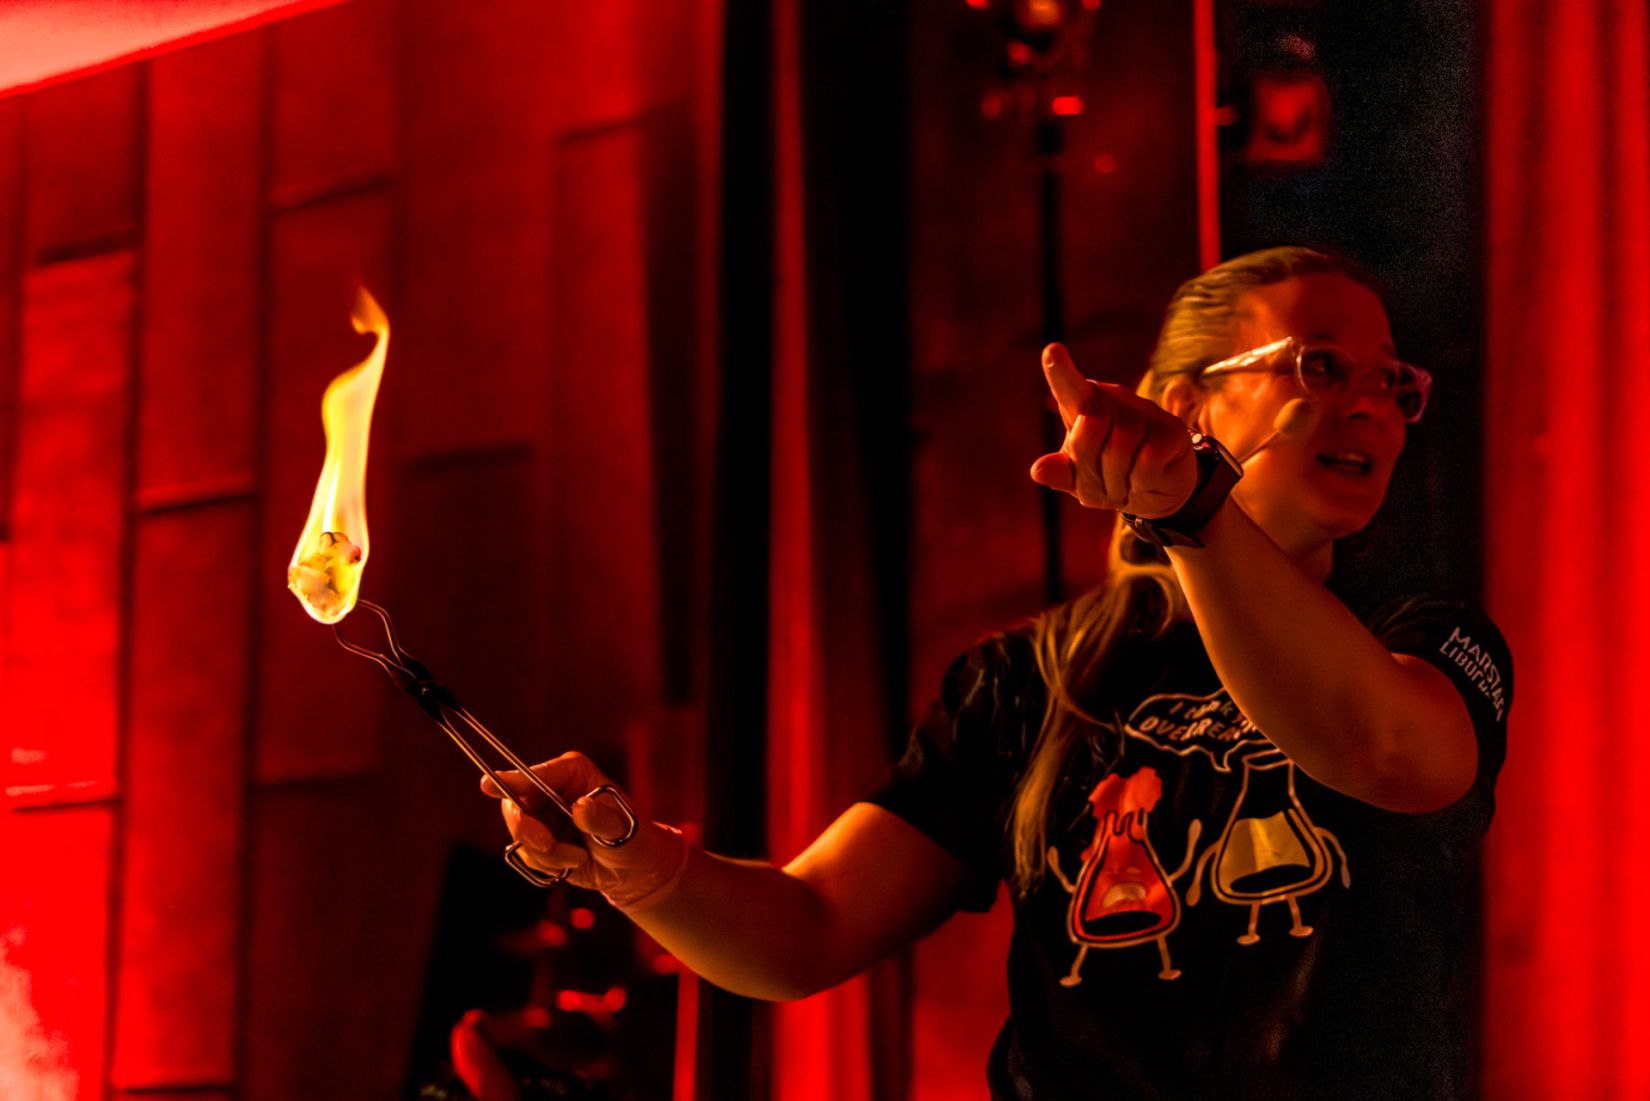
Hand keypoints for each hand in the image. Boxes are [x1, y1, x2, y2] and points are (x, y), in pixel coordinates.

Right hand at [480, 752, 688, 909]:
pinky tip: (570, 864)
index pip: (535, 775)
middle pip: (515, 805)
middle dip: (530, 833)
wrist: (632, 871)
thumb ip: (601, 819)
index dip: (511, 780)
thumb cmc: (634, 840)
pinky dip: (545, 866)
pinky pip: (525, 855)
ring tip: (578, 857)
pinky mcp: (537, 839)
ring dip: (546, 856)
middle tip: (549, 846)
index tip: (487, 785)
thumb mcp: (623, 829)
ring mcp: (542, 815)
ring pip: (520, 836)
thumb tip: (580, 808)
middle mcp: (551, 789)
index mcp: (572, 773)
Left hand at [1029, 343, 1197, 517]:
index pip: (1070, 388)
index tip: (1052, 350)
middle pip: (1090, 427)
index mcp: (1084, 406)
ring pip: (1120, 447)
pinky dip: (1141, 482)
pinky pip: (1146, 462)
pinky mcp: (1172, 431)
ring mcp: (1146, 411)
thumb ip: (1060, 474)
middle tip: (1102, 481)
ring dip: (1116, 480)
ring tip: (1123, 482)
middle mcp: (1115, 400)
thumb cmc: (1109, 478)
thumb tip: (1038, 470)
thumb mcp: (1079, 480)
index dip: (1061, 371)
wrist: (1155, 492)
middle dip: (1090, 466)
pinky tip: (1145, 480)